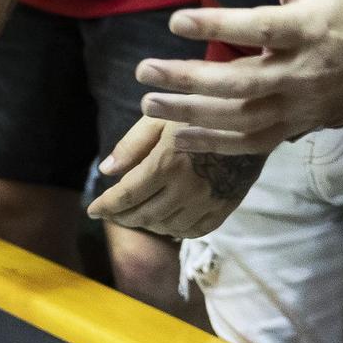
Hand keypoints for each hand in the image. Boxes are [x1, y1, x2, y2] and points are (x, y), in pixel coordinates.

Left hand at [87, 115, 255, 237]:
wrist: (251, 118)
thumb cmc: (199, 110)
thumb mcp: (160, 117)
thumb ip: (131, 145)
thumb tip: (106, 171)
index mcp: (167, 163)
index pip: (127, 195)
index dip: (105, 205)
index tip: (91, 210)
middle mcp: (187, 188)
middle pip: (144, 216)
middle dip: (121, 217)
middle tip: (110, 213)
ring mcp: (208, 202)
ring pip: (166, 227)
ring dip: (145, 224)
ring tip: (135, 215)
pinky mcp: (224, 209)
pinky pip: (193, 231)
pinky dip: (174, 230)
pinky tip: (165, 221)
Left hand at [137, 0, 342, 154]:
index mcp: (309, 29)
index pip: (259, 29)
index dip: (217, 26)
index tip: (175, 21)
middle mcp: (303, 73)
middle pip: (242, 82)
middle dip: (189, 80)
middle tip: (143, 70)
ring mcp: (300, 106)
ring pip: (242, 119)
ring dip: (192, 115)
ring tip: (149, 103)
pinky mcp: (297, 127)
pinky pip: (252, 143)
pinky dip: (215, 145)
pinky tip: (177, 137)